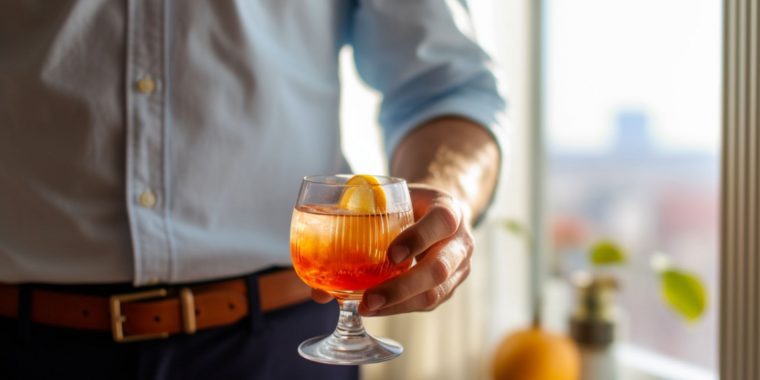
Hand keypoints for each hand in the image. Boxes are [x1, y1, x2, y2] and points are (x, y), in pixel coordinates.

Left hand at [309, 184, 473, 313]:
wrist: (438, 210)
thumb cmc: (409, 202)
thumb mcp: (391, 197)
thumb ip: (357, 216)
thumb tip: (314, 260)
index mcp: (449, 210)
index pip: (441, 222)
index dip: (418, 239)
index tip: (390, 254)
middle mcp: (461, 241)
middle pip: (440, 269)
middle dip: (402, 288)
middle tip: (367, 299)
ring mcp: (459, 268)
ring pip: (435, 294)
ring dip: (397, 305)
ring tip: (364, 308)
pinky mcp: (449, 288)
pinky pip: (426, 304)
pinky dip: (398, 308)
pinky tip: (373, 308)